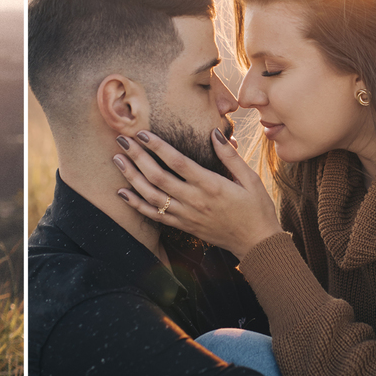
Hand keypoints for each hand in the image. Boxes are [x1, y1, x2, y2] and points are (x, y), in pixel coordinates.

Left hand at [112, 129, 281, 258]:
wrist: (257, 244)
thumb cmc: (256, 208)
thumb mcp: (250, 178)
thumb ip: (230, 156)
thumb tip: (214, 132)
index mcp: (212, 185)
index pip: (178, 162)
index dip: (157, 146)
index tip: (141, 133)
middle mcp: (195, 201)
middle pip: (158, 177)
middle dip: (137, 157)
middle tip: (121, 140)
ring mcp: (186, 215)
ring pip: (151, 196)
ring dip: (132, 177)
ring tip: (117, 160)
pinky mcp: (183, 226)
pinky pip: (154, 216)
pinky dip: (136, 204)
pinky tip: (122, 192)